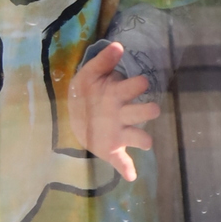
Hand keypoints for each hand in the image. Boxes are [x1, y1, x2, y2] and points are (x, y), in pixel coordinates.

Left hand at [67, 41, 160, 181]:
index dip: (139, 85)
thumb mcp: (89, 74)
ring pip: (137, 137)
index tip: (141, 82)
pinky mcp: (110, 150)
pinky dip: (127, 168)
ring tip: (145, 141)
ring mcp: (118, 133)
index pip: (135, 87)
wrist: (71, 113)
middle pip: (143, 112)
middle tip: (150, 109)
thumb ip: (103, 61)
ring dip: (142, 139)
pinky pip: (121, 161)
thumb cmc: (87, 92)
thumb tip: (118, 45)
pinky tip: (131, 175)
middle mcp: (122, 115)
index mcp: (118, 95)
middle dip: (147, 110)